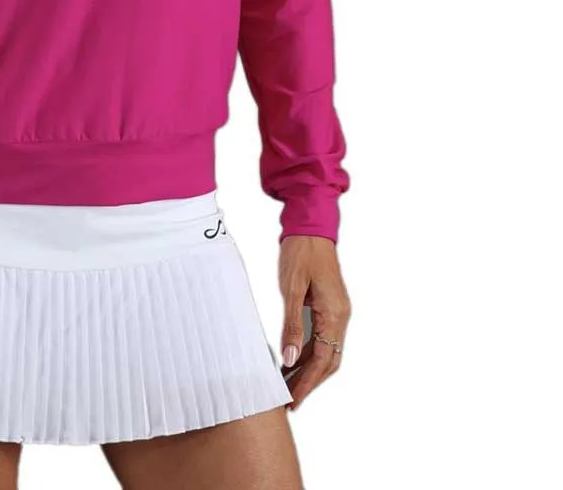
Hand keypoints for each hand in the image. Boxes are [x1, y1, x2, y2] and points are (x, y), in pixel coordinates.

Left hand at [278, 236, 350, 409]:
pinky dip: (308, 352)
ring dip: (309, 369)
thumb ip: (291, 324)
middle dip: (310, 383)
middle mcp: (341, 316)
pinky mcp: (329, 306)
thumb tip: (290, 358)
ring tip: (287, 386)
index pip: (324, 360)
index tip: (293, 400)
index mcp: (334, 313)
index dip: (308, 383)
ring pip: (327, 351)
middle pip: (330, 361)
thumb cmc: (300, 252)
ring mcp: (337, 311)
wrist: (310, 226)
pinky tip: (292, 361)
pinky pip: (322, 337)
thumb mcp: (291, 288)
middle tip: (290, 402)